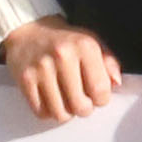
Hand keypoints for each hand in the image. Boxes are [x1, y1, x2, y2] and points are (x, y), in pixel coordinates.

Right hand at [0, 17, 123, 122]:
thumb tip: (116, 83)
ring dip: (66, 112)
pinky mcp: (25, 79)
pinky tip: (51, 99)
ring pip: (60, 113)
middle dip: (84, 108)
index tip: (96, 95)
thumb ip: (109, 62)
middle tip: (81, 100)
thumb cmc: (64, 40)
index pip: (101, 90)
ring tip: (65, 100)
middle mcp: (63, 56)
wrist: (28, 28)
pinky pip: (41, 112)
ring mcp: (42, 69)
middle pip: (80, 106)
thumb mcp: (91, 42)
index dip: (101, 99)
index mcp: (84, 46)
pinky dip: (48, 111)